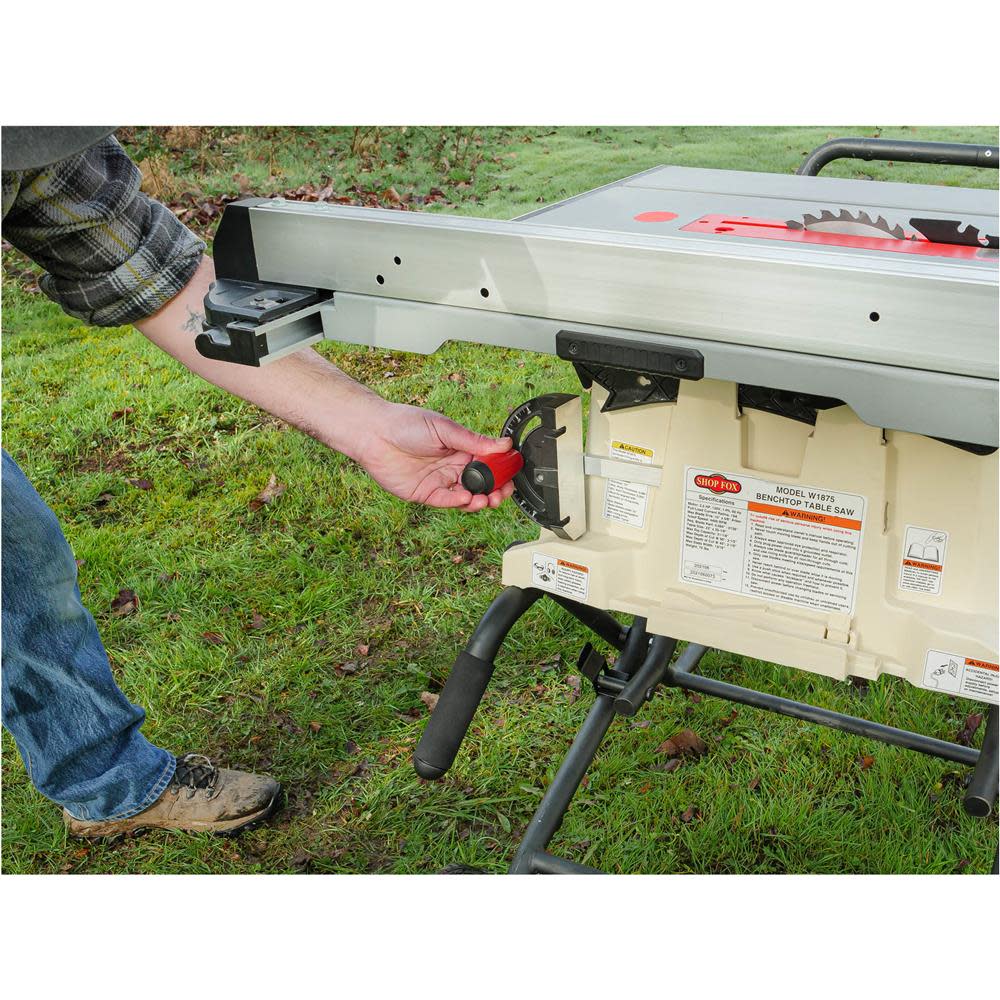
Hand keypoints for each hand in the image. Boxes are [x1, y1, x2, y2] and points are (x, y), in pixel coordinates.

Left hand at [358, 402, 516, 511]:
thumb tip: (504, 443)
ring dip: (480, 500)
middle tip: (502, 493)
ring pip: (467, 496)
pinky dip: (459, 502)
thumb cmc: (406, 424)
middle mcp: (453, 466)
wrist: (374, 434)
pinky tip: (467, 498)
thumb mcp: (445, 429)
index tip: (512, 474)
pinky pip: (447, 501)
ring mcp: (440, 481)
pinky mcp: (426, 494)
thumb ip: (474, 440)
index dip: (502, 470)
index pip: (489, 463)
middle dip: (496, 490)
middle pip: (482, 483)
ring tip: (486, 500)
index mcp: (461, 448)